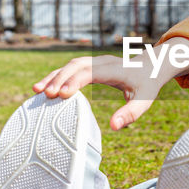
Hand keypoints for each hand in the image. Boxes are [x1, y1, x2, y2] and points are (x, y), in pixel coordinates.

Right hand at [33, 54, 163, 130]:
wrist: (151, 66)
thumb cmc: (147, 85)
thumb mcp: (144, 101)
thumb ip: (130, 114)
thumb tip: (113, 127)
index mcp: (115, 69)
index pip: (91, 72)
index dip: (75, 81)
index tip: (62, 94)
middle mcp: (102, 62)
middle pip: (76, 66)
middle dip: (59, 78)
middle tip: (44, 94)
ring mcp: (95, 61)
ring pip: (70, 65)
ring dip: (54, 76)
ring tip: (37, 90)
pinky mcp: (90, 65)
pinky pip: (70, 68)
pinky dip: (57, 76)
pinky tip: (45, 87)